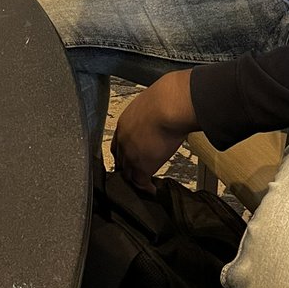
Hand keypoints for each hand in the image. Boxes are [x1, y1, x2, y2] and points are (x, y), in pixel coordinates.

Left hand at [111, 70, 197, 190]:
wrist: (170, 105)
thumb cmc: (167, 97)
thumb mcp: (153, 102)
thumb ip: (151, 112)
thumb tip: (162, 111)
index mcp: (124, 123)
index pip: (118, 144)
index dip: (123, 153)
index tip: (129, 158)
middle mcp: (124, 140)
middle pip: (121, 161)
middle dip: (126, 169)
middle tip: (135, 174)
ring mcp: (131, 154)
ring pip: (129, 174)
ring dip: (136, 180)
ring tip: (144, 185)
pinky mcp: (142, 165)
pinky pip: (141, 183)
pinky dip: (146, 188)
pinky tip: (152, 190)